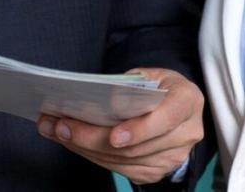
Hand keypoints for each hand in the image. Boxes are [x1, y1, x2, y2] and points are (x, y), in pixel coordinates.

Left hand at [36, 68, 202, 185]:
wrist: (174, 105)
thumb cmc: (158, 86)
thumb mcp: (148, 74)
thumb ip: (128, 85)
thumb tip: (97, 98)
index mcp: (186, 100)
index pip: (165, 118)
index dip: (139, 129)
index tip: (113, 136)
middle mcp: (185, 133)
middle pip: (136, 146)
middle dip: (92, 137)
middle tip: (62, 126)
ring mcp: (173, 156)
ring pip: (124, 161)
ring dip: (85, 147)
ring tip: (58, 131)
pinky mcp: (156, 170)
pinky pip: (121, 169)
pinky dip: (92, 155)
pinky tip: (72, 142)